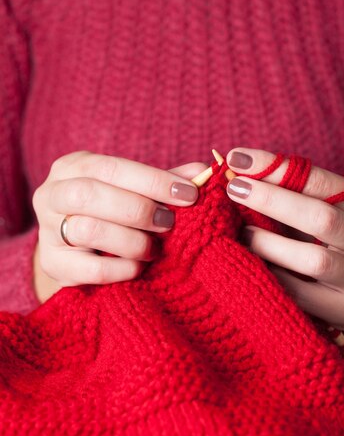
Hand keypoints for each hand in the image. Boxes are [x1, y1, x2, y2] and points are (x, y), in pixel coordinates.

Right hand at [32, 151, 207, 301]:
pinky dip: (122, 268)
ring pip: (88, 230)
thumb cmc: (111, 210)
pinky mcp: (54, 265)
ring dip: (132, 241)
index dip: (153, 180)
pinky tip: (139, 266)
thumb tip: (203, 172)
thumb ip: (164, 181)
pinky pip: (90, 268)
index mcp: (73, 166)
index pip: (112, 166)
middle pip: (90, 194)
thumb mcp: (133, 189)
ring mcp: (47, 231)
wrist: (75, 248)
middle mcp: (51, 193)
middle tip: (169, 222)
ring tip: (154, 248)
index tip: (189, 193)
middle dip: (138, 209)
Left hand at [225, 147, 343, 337]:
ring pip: (316, 261)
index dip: (276, 167)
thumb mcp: (318, 208)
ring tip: (242, 234)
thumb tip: (233, 166)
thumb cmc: (327, 237)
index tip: (237, 158)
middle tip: (233, 189)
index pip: (320, 180)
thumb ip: (286, 188)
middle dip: (272, 200)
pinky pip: (303, 296)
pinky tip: (250, 267)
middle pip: (322, 218)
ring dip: (271, 245)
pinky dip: (274, 279)